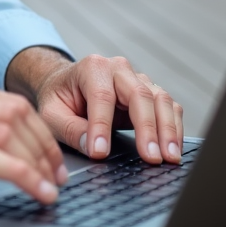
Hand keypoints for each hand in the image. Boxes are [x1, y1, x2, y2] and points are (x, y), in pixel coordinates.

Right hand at [0, 74, 67, 204]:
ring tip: (49, 187)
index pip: (10, 102)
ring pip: (7, 135)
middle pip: (16, 115)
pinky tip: (34, 189)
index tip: (52, 158)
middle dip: (44, 149)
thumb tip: (5, 140)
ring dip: (37, 164)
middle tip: (57, 176)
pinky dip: (21, 174)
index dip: (40, 132)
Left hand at [10, 50, 183, 164]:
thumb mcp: (51, 114)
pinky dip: (174, 127)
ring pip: (160, 99)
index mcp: (91, 68)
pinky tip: (173, 147)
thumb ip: (70, 130)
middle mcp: (118, 69)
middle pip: (139, 94)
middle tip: (151, 158)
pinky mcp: (150, 92)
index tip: (101, 153)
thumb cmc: (59, 98)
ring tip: (169, 157)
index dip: (102, 126)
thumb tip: (93, 148)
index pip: (101, 97)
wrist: (67, 84)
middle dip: (147, 128)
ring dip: (167, 129)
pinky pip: (169, 106)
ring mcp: (137, 79)